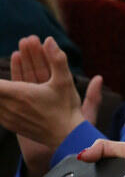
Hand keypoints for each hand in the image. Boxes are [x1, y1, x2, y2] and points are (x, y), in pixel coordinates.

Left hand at [0, 37, 92, 155]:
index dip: (0, 77)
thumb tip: (48, 39)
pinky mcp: (11, 124)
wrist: (67, 136)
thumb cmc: (67, 108)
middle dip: (11, 70)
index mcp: (21, 94)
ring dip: (3, 84)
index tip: (11, 60)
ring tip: (16, 60)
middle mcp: (11, 106)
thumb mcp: (65, 81)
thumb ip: (57, 59)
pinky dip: (1, 97)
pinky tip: (5, 91)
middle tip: (16, 54)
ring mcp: (9, 117)